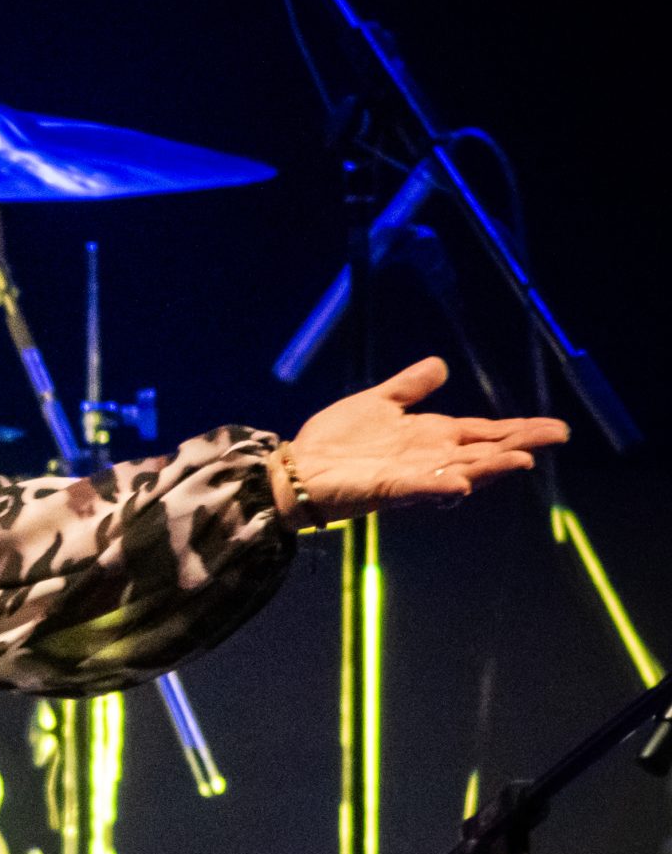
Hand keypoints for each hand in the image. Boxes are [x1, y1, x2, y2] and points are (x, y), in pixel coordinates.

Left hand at [283, 357, 566, 520]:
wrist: (296, 468)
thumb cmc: (335, 441)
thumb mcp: (377, 403)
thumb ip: (409, 387)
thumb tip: (440, 364)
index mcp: (430, 436)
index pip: (483, 432)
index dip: (518, 429)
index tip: (555, 427)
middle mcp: (428, 457)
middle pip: (483, 451)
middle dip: (518, 444)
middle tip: (556, 437)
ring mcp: (411, 475)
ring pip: (460, 471)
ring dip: (490, 467)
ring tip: (522, 460)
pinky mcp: (386, 488)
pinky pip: (418, 488)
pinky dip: (440, 486)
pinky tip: (461, 484)